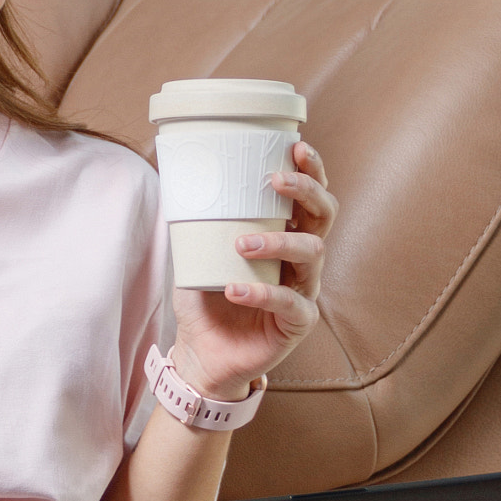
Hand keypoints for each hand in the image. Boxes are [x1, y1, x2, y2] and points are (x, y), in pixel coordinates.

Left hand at [169, 140, 337, 399]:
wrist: (201, 353)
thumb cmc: (204, 299)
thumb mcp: (195, 252)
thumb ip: (196, 220)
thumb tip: (175, 176)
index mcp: (285, 235)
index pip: (309, 197)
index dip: (311, 171)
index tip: (296, 146)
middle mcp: (301, 259)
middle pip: (324, 216)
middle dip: (306, 191)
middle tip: (276, 180)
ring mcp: (304, 290)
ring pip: (312, 253)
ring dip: (278, 241)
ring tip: (241, 244)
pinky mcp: (298, 323)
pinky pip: (290, 303)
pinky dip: (262, 293)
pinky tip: (234, 289)